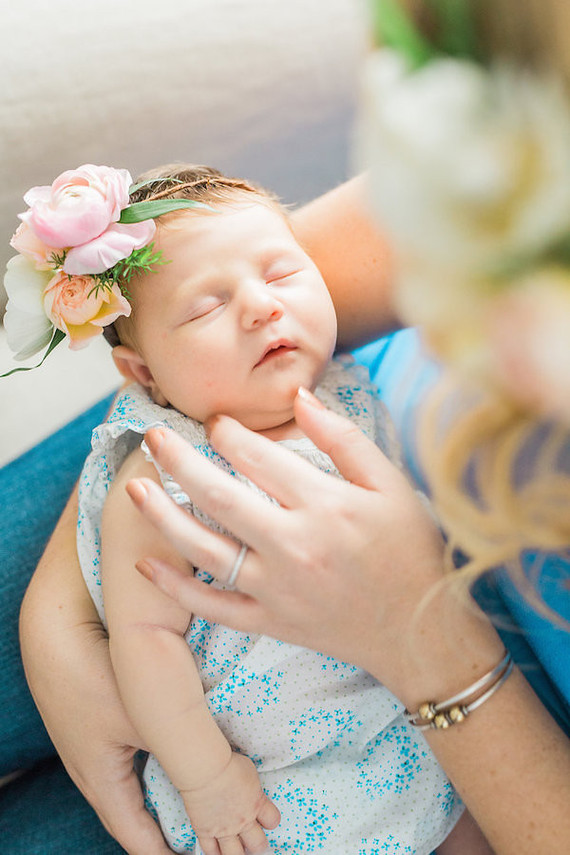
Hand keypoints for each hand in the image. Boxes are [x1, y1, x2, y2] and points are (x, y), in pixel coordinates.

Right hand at [19, 490, 171, 854]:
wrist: (55, 629)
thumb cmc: (95, 679)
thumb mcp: (147, 720)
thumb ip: (188, 750)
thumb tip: (234, 779)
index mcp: (102, 782)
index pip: (136, 836)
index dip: (163, 853)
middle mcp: (95, 766)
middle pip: (137, 810)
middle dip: (171, 821)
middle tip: (203, 831)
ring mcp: (94, 737)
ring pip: (137, 774)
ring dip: (166, 784)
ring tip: (197, 791)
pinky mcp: (98, 710)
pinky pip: (131, 744)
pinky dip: (157, 750)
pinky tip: (175, 737)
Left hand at [126, 388, 475, 702]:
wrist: (421, 631)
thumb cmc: (410, 550)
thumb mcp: (391, 485)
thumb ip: (344, 439)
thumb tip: (299, 397)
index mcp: (325, 506)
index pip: (261, 458)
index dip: (229, 433)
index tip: (214, 420)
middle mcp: (294, 545)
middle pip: (220, 496)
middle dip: (179, 462)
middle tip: (153, 437)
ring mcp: (277, 588)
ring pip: (206, 549)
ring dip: (164, 516)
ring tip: (135, 488)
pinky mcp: (271, 621)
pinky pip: (213, 606)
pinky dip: (177, 588)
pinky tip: (146, 564)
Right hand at [181, 752, 279, 854]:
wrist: (206, 769)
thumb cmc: (227, 763)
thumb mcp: (250, 771)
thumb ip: (252, 787)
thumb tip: (251, 789)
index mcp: (257, 803)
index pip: (273, 821)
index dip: (270, 820)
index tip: (265, 819)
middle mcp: (243, 820)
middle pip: (258, 844)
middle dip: (257, 844)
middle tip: (254, 842)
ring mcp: (224, 829)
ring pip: (235, 854)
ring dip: (238, 853)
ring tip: (236, 850)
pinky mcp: (205, 831)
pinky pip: (210, 851)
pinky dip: (214, 853)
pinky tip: (216, 851)